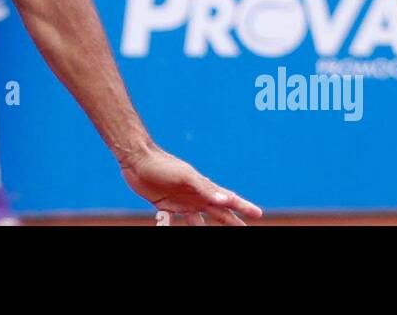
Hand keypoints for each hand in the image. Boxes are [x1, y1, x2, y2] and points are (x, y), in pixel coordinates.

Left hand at [120, 145, 262, 225]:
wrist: (137, 160)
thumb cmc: (163, 165)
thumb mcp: (185, 176)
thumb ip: (204, 188)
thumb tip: (224, 201)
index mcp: (204, 188)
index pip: (228, 199)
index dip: (244, 207)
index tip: (258, 214)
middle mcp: (195, 196)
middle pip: (218, 213)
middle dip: (231, 222)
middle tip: (244, 229)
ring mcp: (181, 202)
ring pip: (197, 222)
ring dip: (203, 230)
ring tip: (211, 236)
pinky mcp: (165, 206)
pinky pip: (172, 221)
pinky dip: (171, 227)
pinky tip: (168, 228)